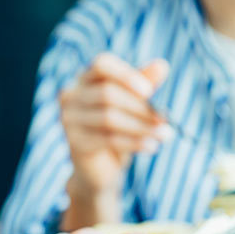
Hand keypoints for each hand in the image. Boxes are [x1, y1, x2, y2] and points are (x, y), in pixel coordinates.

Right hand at [59, 53, 170, 228]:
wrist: (101, 169)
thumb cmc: (117, 130)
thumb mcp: (133, 105)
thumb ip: (143, 84)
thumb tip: (162, 65)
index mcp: (85, 79)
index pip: (101, 64)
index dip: (125, 75)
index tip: (149, 91)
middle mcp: (71, 95)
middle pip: (108, 93)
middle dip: (140, 107)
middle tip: (164, 118)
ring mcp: (69, 120)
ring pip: (109, 117)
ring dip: (142, 126)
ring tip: (165, 134)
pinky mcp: (75, 143)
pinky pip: (108, 139)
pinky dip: (134, 142)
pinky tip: (152, 146)